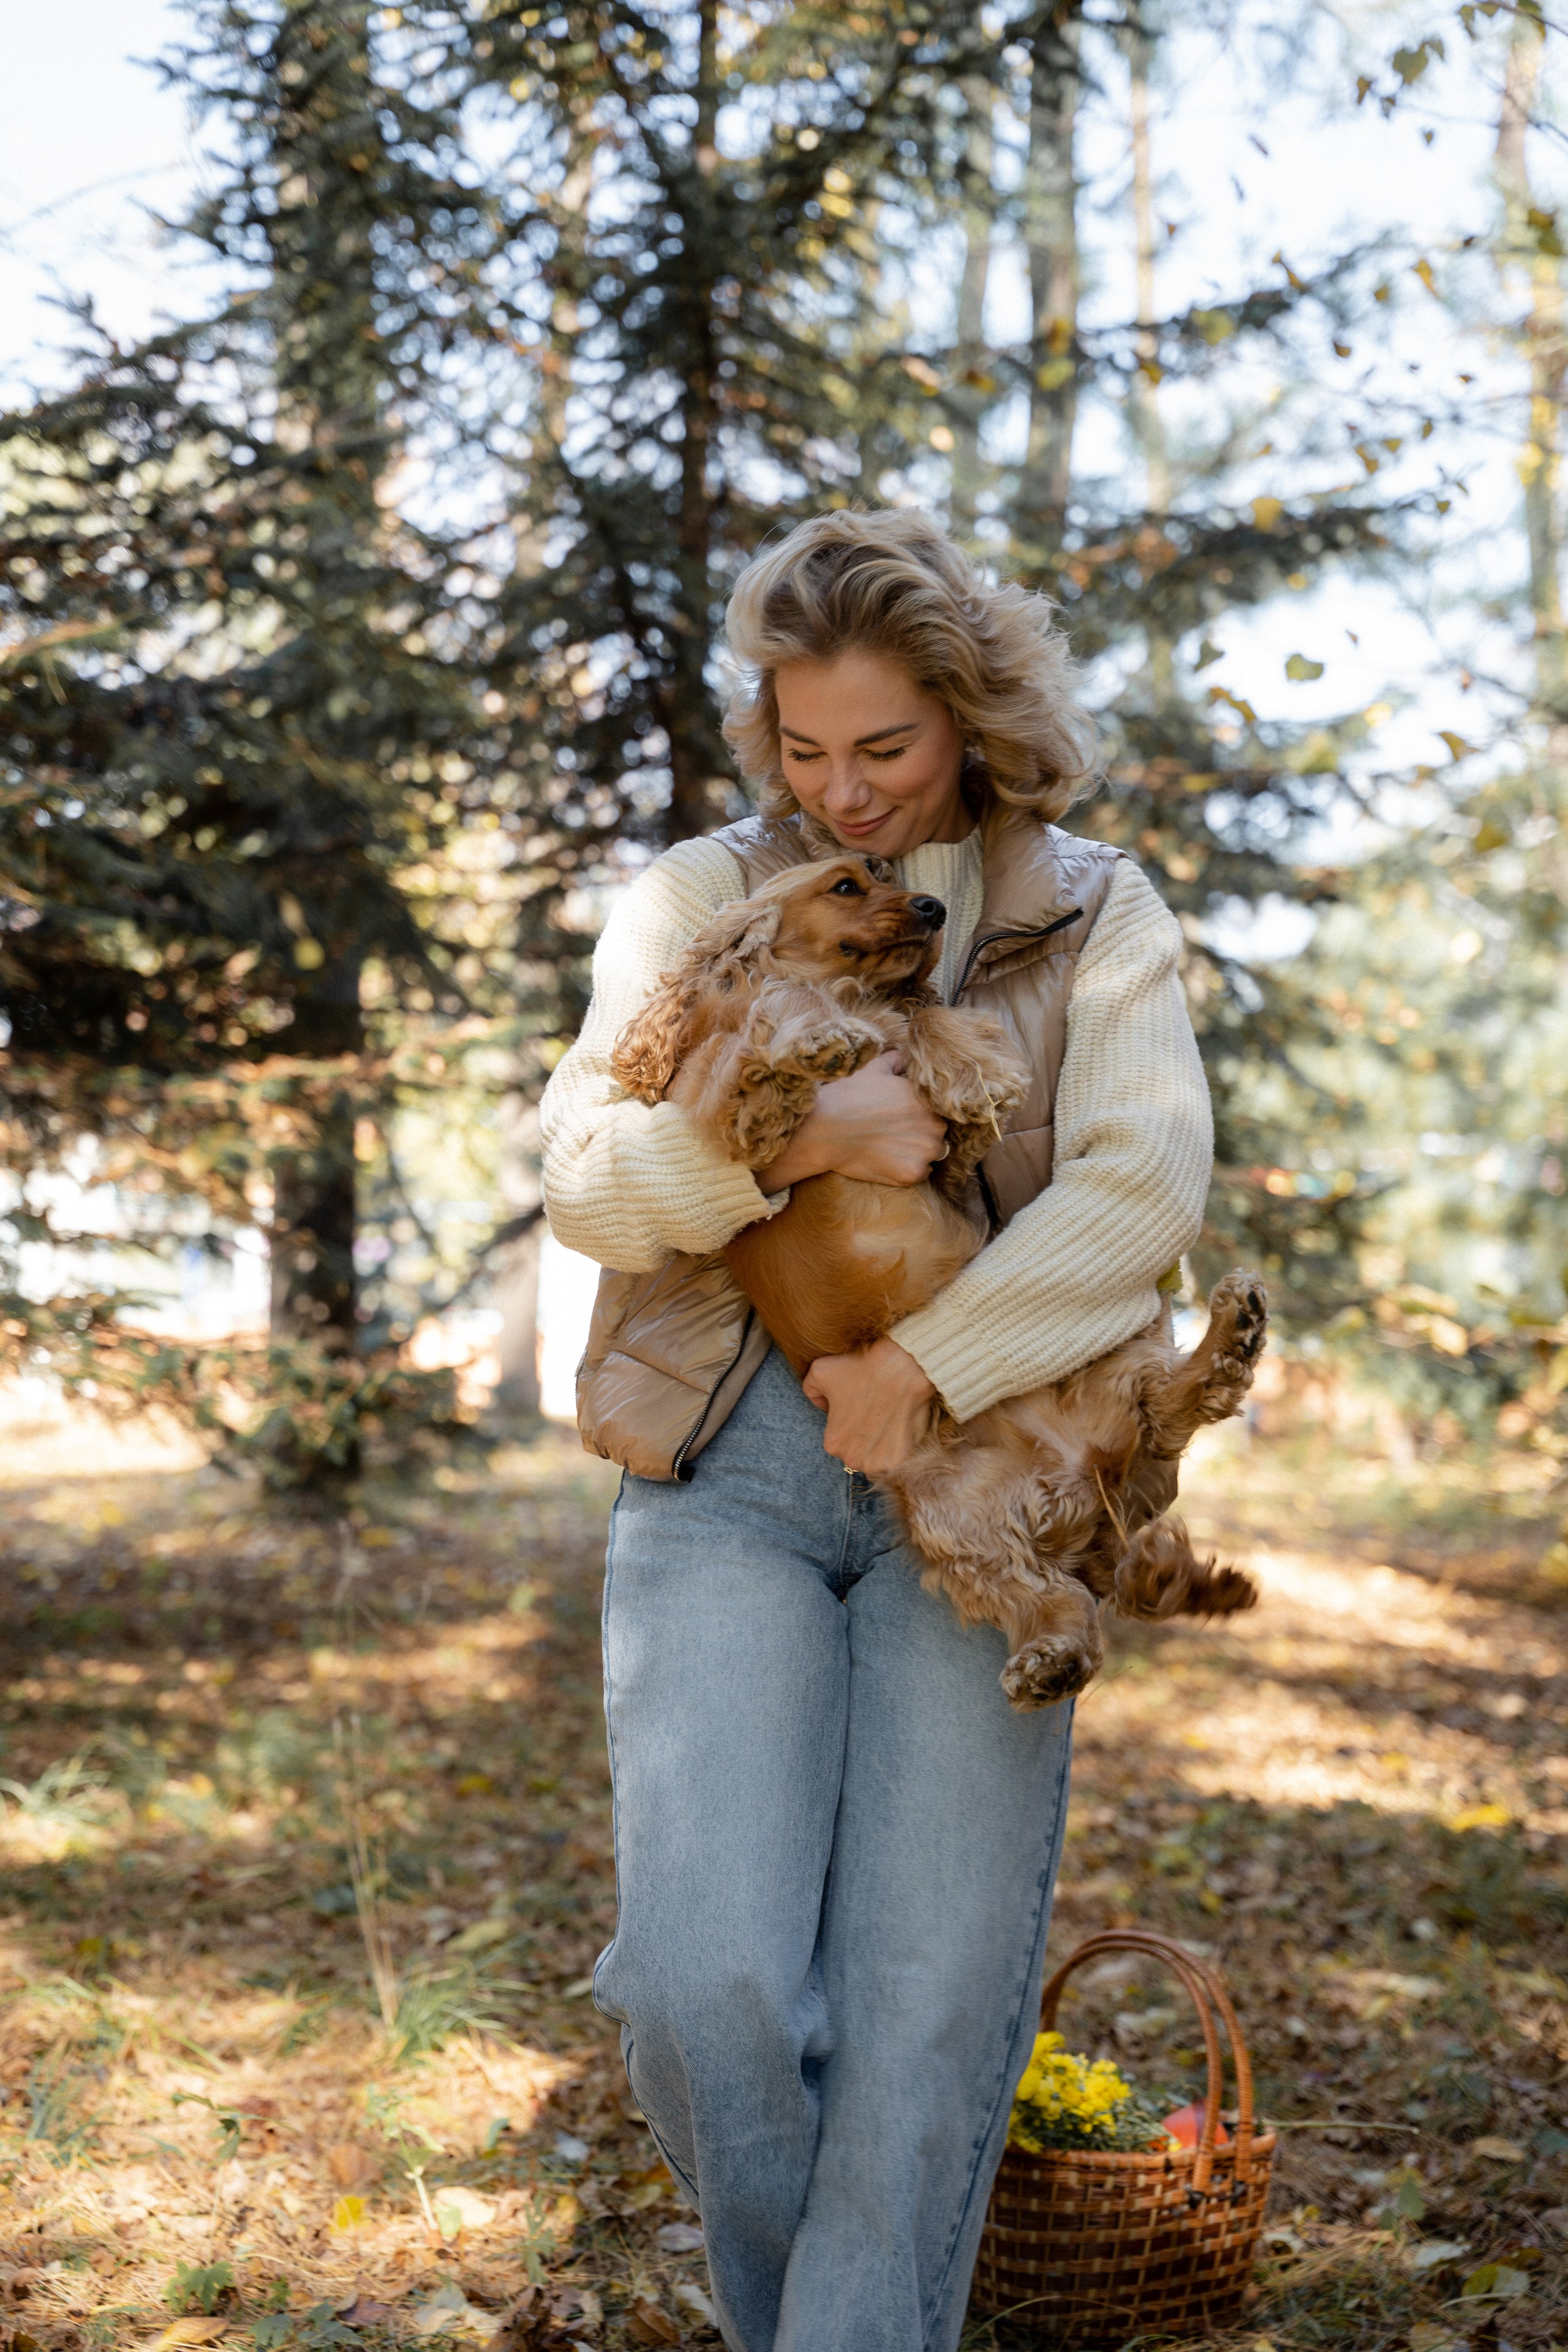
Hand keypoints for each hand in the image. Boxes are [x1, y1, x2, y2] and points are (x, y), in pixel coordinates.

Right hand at [757, 1051, 946, 1190]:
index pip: (937, 1109)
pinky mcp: (912, 1173)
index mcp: (928, 1098)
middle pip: (938, 1132)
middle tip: (897, 1133)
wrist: (825, 1129)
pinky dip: (908, 1170)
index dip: (921, 1114)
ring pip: (933, 1154)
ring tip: (893, 1148)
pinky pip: (921, 1173)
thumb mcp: (872, 1069)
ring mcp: (925, 1151)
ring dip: (919, 1152)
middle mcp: (934, 1124)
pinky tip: (889, 1161)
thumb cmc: (848, 1095)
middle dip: (923, 1133)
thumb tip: (902, 1054)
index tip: (904, 1118)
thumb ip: (894, 1060)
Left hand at [803, 1338, 938, 1474]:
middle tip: (874, 1412)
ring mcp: (879, 1463)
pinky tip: (900, 1425)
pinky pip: (895, 1459)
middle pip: (857, 1452)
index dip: (848, 1422)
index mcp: (833, 1444)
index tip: (859, 1407)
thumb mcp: (820, 1372)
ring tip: (888, 1419)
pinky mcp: (902, 1459)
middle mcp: (854, 1460)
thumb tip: (822, 1405)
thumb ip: (811, 1390)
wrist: (901, 1366)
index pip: (838, 1439)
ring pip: (876, 1458)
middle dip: (863, 1437)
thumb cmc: (860, 1368)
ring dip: (881, 1445)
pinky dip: (898, 1446)